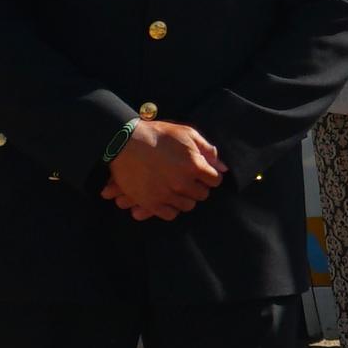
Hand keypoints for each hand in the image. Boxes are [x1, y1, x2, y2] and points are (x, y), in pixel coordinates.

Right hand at [104, 118, 229, 220]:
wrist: (125, 142)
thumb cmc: (157, 135)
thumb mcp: (186, 134)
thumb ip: (207, 150)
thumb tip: (223, 167)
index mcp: (194, 166)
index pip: (215, 180)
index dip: (209, 175)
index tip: (201, 172)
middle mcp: (183, 183)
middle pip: (202, 194)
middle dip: (197, 186)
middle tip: (187, 179)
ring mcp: (167, 195)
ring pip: (187, 206)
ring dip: (185, 197)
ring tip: (177, 187)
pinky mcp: (152, 203)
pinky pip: (170, 214)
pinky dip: (171, 207)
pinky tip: (167, 197)